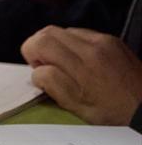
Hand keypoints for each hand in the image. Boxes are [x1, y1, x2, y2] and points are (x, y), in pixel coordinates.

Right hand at [21, 26, 141, 124]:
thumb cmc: (113, 114)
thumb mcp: (78, 108)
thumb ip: (53, 85)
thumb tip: (38, 70)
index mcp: (83, 66)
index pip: (41, 42)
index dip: (31, 54)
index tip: (38, 69)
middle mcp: (93, 46)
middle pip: (49, 31)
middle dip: (40, 47)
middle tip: (47, 66)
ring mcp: (105, 40)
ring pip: (64, 30)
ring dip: (57, 45)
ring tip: (66, 65)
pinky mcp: (113, 39)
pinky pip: (82, 33)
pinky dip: (73, 44)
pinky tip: (81, 61)